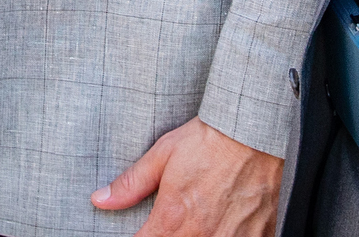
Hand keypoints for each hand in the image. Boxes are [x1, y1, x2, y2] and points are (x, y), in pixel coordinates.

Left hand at [94, 117, 282, 236]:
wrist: (257, 131)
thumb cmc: (211, 140)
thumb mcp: (163, 154)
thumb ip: (131, 184)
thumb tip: (101, 200)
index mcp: (174, 219)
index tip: (142, 231)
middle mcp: (202, 236)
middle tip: (173, 221)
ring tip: (197, 219)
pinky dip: (225, 236)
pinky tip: (223, 224)